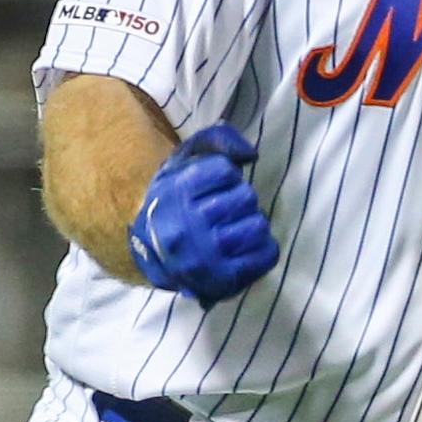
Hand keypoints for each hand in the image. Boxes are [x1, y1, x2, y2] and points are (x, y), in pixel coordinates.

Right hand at [126, 123, 279, 300]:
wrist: (154, 254)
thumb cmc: (176, 201)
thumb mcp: (183, 161)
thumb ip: (216, 141)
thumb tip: (251, 154)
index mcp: (174, 195)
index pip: (225, 171)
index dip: (228, 175)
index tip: (216, 186)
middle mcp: (186, 227)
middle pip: (246, 198)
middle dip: (242, 200)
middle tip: (227, 210)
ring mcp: (204, 257)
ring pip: (258, 226)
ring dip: (253, 223)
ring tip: (237, 228)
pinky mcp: (222, 280)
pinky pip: (267, 255)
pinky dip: (264, 248)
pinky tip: (247, 247)